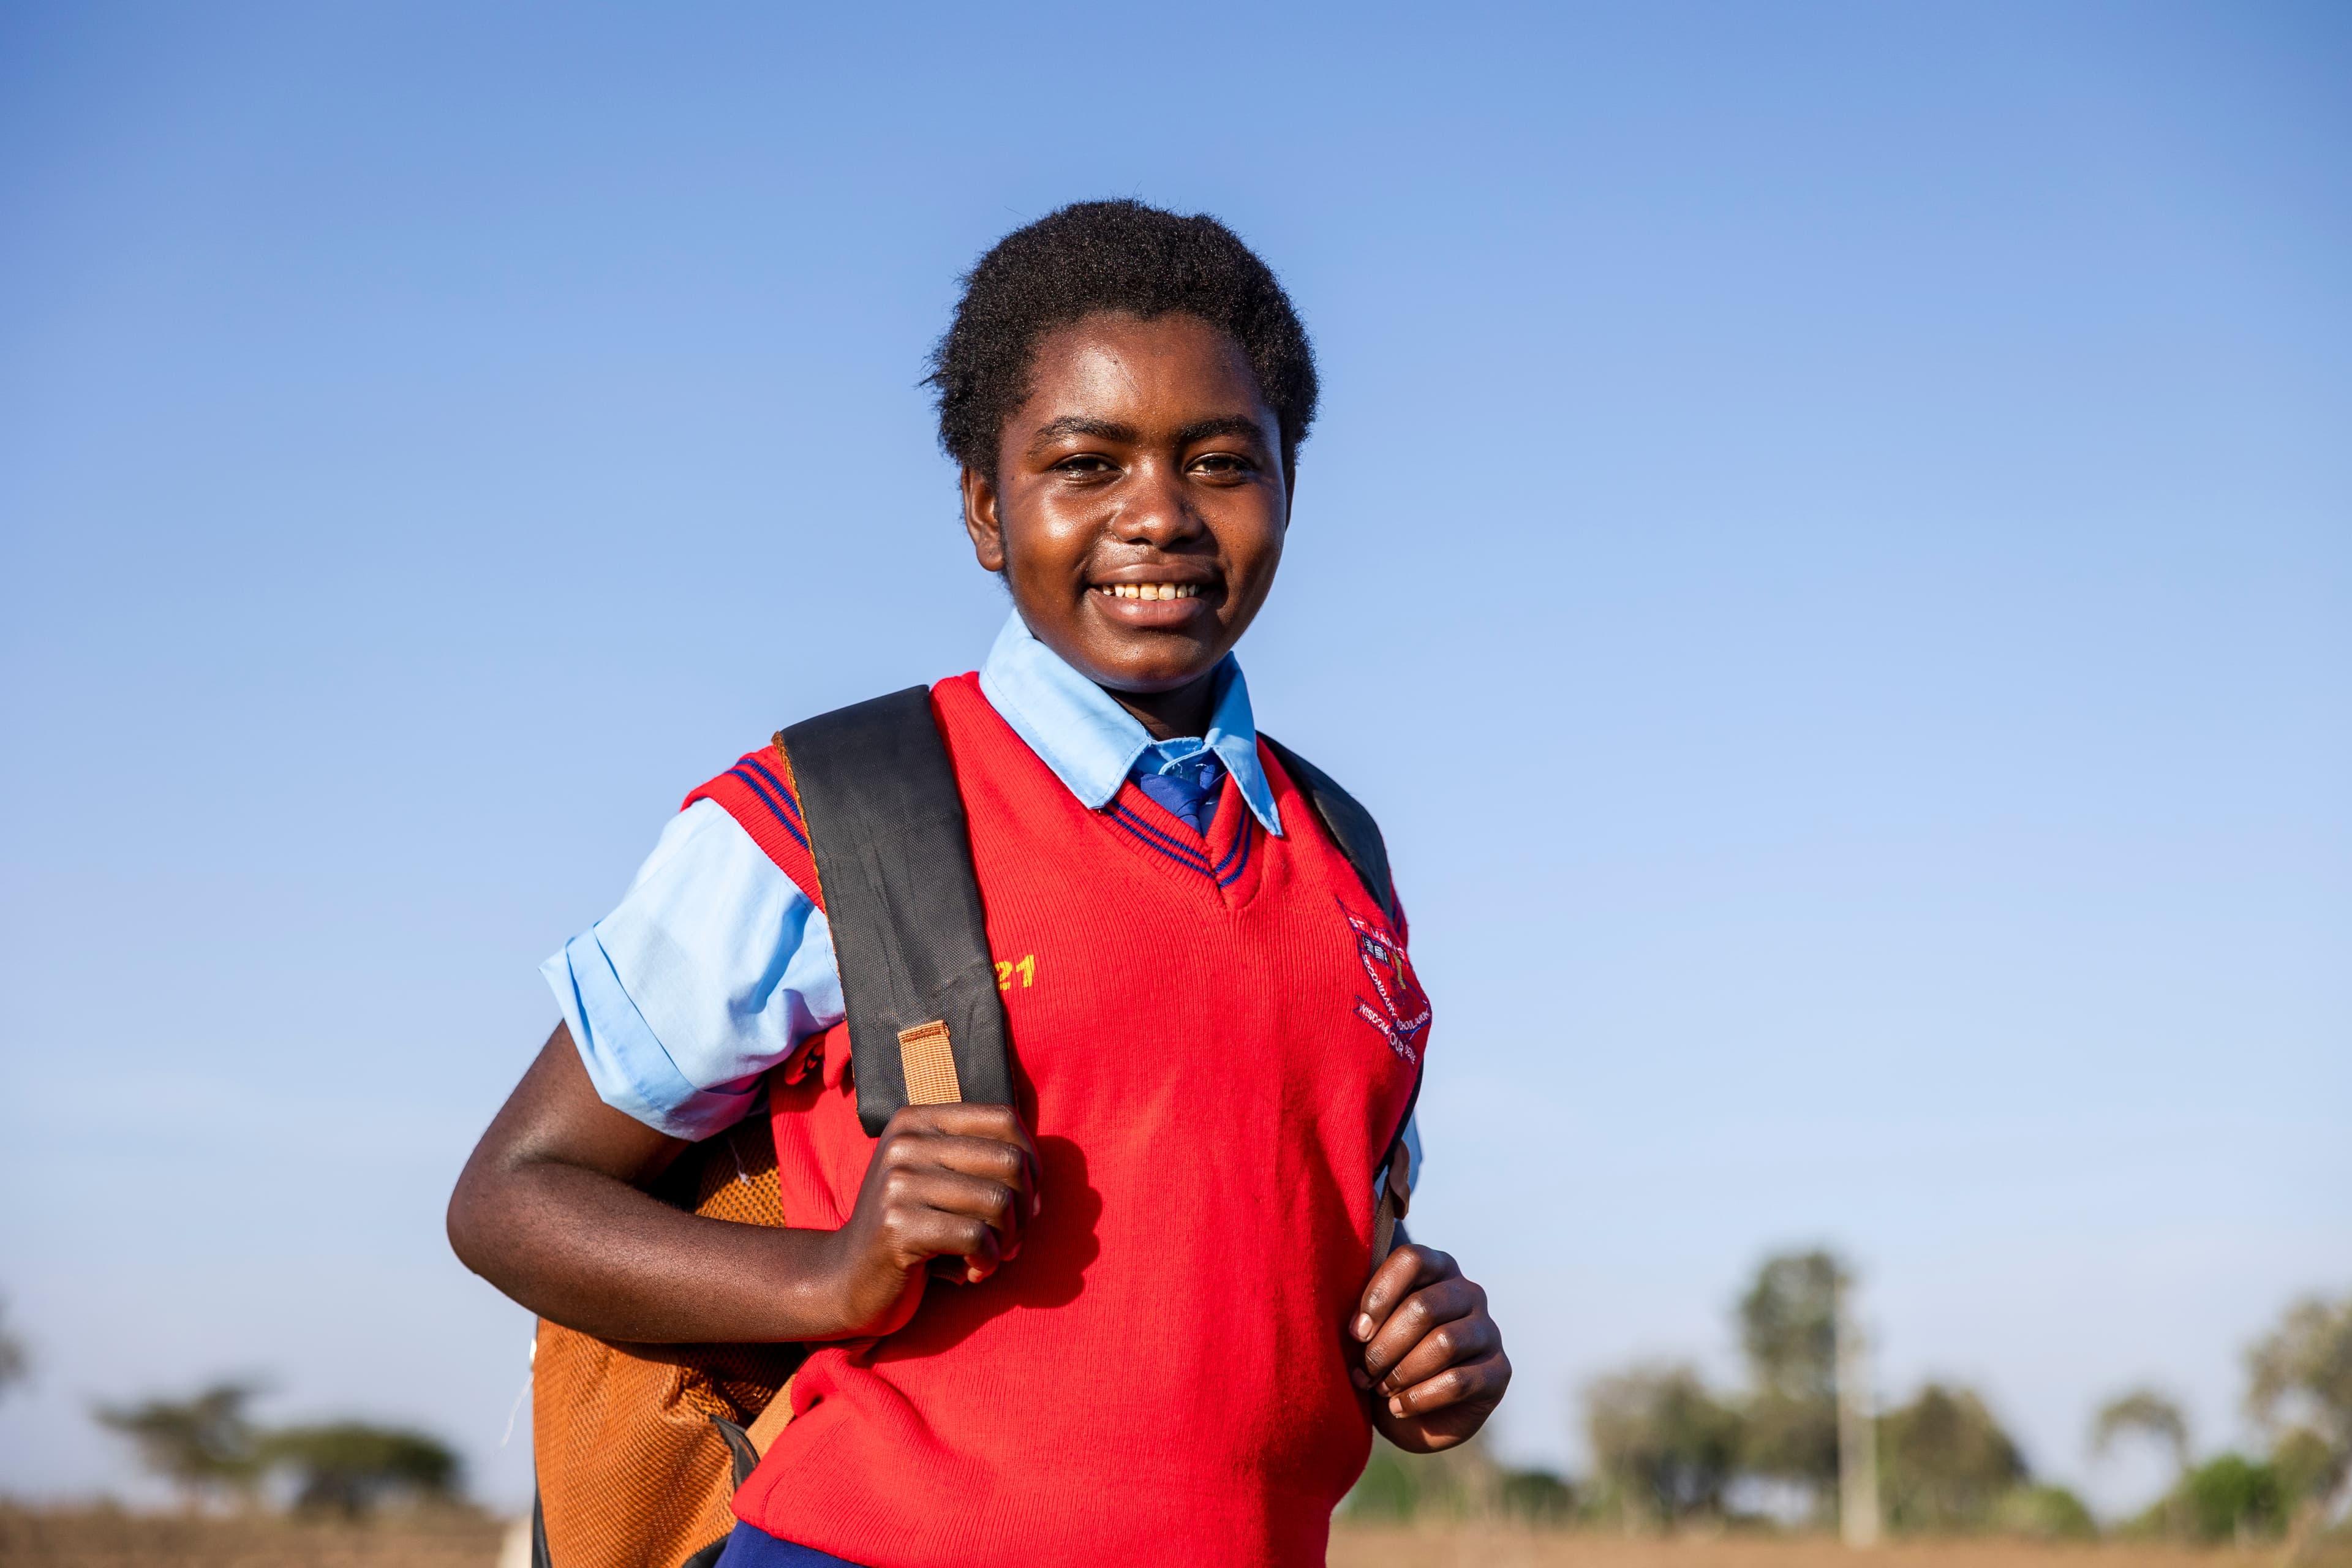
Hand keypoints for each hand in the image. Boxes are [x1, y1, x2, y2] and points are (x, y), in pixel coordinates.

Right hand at [820, 1102, 1039, 1339]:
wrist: (846, 1279)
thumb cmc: (910, 1230)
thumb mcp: (941, 1182)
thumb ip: (985, 1167)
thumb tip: (1039, 1191)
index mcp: (918, 1120)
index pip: (1004, 1118)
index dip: (1032, 1162)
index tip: (1026, 1201)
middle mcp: (906, 1142)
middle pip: (1010, 1160)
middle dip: (1025, 1209)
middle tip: (1010, 1239)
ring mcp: (898, 1182)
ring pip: (998, 1200)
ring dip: (1007, 1240)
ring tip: (987, 1257)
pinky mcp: (898, 1226)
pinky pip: (976, 1237)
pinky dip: (987, 1262)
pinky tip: (972, 1273)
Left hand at [1350, 1244, 1509, 1451]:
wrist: (1412, 1413)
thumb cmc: (1384, 1359)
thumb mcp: (1368, 1331)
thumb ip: (1363, 1315)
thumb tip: (1356, 1328)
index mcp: (1437, 1268)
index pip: (1411, 1259)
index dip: (1378, 1295)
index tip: (1356, 1333)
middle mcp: (1469, 1293)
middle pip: (1424, 1307)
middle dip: (1385, 1346)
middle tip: (1364, 1372)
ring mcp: (1489, 1330)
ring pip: (1444, 1343)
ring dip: (1402, 1372)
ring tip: (1381, 1389)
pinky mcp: (1500, 1371)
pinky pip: (1458, 1381)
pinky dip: (1419, 1398)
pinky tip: (1398, 1407)